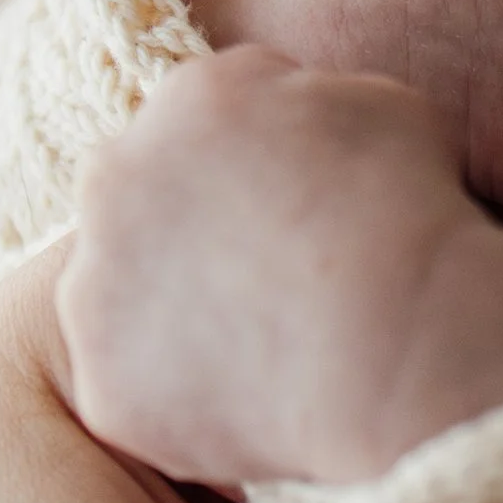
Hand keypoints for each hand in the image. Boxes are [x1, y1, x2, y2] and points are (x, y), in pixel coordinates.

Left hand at [62, 46, 502, 485]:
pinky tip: (247, 405)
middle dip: (186, 234)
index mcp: (189, 97)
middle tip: (260, 282)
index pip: (200, 121)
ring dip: (168, 316)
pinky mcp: (102, 381)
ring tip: (257, 350)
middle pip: (139, 202)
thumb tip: (292, 121)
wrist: (394, 341)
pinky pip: (131, 388)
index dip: (245, 168)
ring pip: (120, 298)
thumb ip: (306, 100)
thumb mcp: (380, 102)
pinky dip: (175, 400)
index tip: (284, 211)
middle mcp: (118, 177)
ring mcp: (96, 283)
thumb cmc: (407, 217)